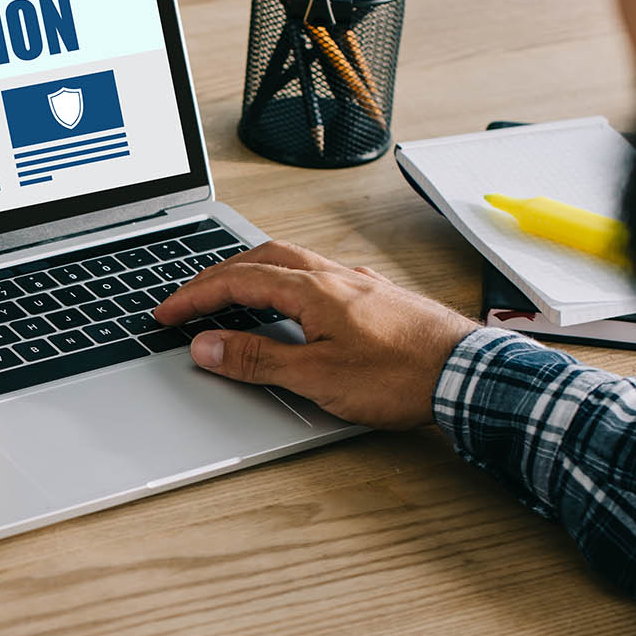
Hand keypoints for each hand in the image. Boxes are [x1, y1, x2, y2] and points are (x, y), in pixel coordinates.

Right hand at [152, 242, 478, 429]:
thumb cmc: (403, 375)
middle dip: (218, 275)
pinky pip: (318, 276)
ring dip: (253, 273)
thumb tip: (210, 346)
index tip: (167, 312)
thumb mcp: (317, 376)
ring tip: (230, 293)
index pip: (237, 281)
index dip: (195, 297)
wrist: (468, 375)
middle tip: (190, 298)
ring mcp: (359, 283)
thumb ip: (258, 359)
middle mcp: (336, 276)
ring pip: (293, 262)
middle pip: (262, 258)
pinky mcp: (378, 297)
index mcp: (314, 290)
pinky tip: (292, 304)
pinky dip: (287, 283)